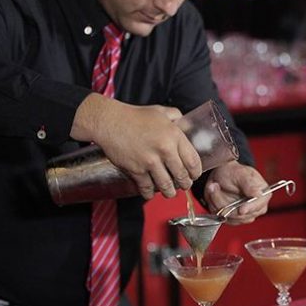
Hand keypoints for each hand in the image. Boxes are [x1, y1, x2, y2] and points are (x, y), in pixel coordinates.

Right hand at [71, 94, 201, 199]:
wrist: (110, 122)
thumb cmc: (135, 116)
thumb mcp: (161, 112)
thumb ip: (177, 117)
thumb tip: (187, 125)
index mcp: (174, 135)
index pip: (193, 160)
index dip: (196, 172)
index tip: (194, 175)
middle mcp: (164, 150)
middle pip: (181, 176)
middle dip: (185, 184)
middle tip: (184, 185)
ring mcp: (150, 162)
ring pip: (166, 186)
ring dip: (169, 192)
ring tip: (170, 192)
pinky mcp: (136, 170)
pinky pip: (147, 188)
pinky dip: (149, 194)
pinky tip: (151, 193)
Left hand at [204, 161, 268, 224]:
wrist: (222, 175)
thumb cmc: (233, 172)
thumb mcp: (241, 174)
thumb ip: (250, 185)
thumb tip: (259, 194)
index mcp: (262, 194)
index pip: (259, 205)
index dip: (250, 208)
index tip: (241, 210)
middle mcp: (256, 206)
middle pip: (242, 215)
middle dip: (226, 202)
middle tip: (215, 187)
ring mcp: (245, 214)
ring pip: (230, 217)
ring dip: (218, 202)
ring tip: (214, 188)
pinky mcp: (233, 218)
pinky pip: (222, 218)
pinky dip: (215, 207)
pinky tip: (215, 195)